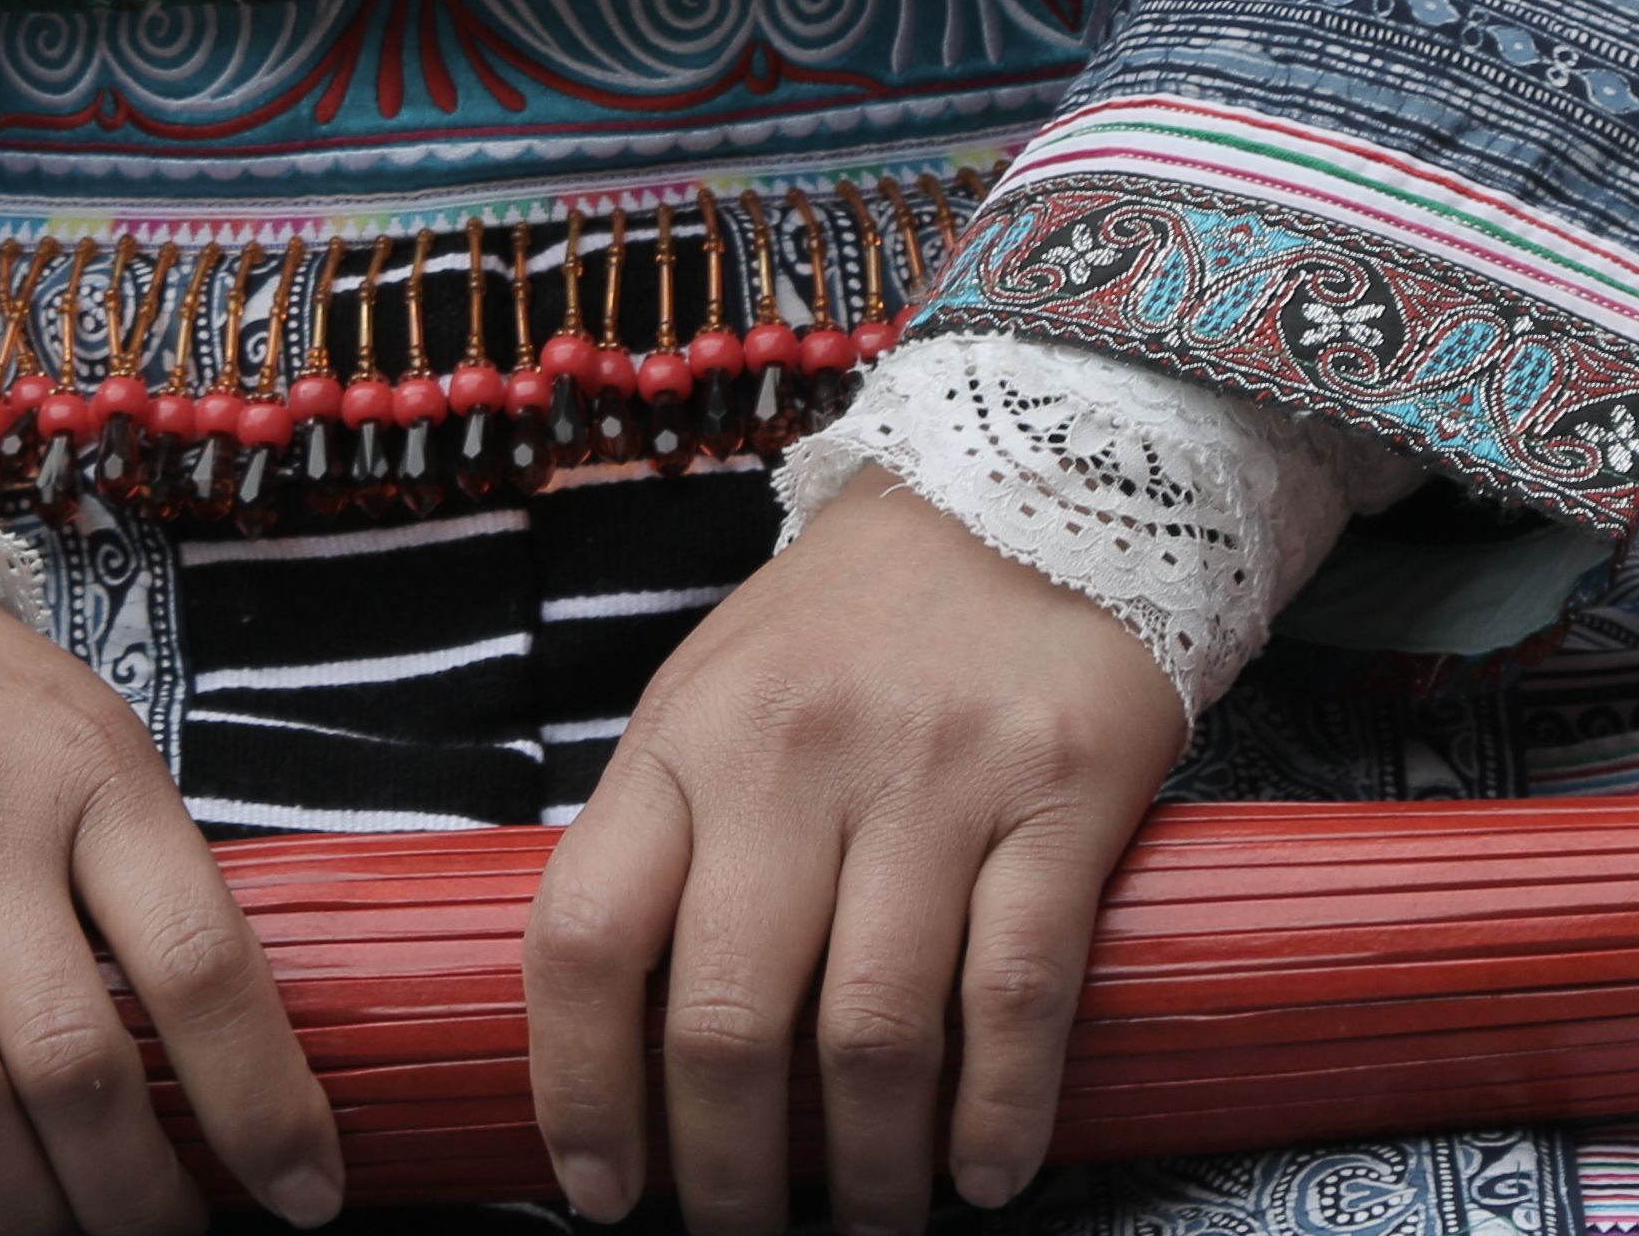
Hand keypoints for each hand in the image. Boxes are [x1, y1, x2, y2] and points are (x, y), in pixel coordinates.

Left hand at [526, 479, 1184, 1231]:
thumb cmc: (854, 625)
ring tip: (872, 1226)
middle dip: (726, 1174)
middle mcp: (790, 756)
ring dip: (867, 1172)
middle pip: (724, 1019)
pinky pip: (1017, 994)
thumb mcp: (718, 697)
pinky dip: (999, 1113)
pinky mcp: (1061, 794)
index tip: (600, 1192)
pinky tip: (986, 1173)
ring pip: (873, 1033)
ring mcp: (930, 776)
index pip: (581, 937)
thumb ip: (672, 839)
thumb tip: (622, 1036)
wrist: (1036, 477)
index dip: (577, 1090)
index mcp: (681, 737)